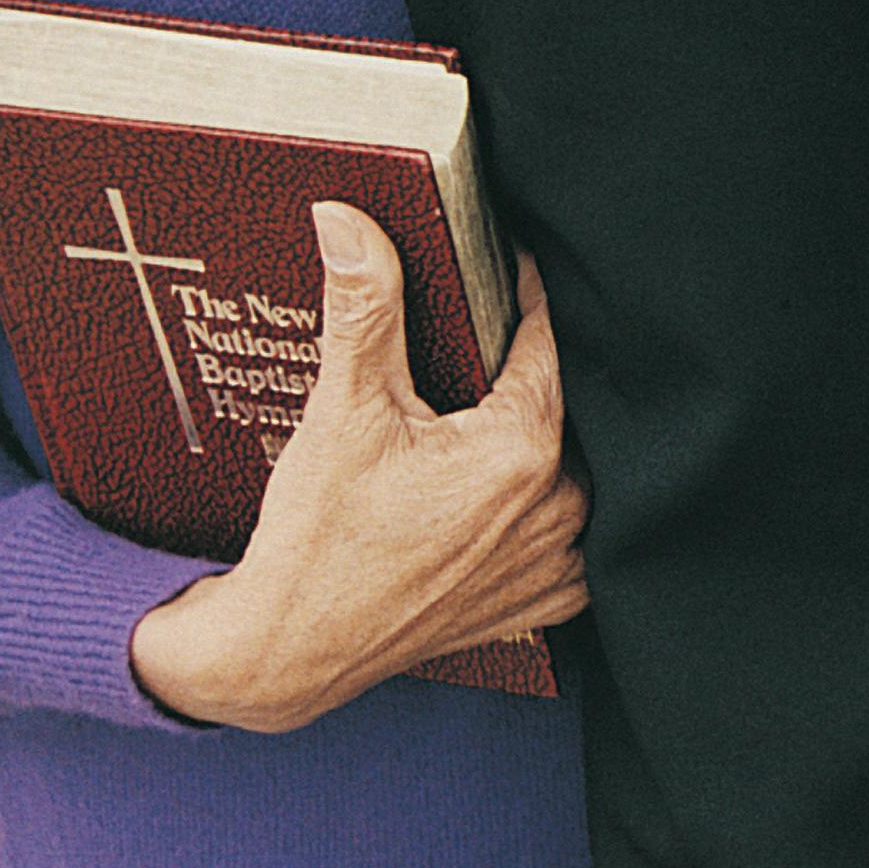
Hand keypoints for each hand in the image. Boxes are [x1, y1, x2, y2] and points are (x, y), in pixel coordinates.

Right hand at [126, 210, 590, 730]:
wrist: (288, 649)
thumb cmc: (315, 536)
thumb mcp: (341, 409)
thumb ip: (362, 306)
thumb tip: (348, 218)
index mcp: (525, 450)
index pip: (549, 340)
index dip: (526, 295)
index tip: (510, 262)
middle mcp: (563, 506)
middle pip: (569, 405)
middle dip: (533, 370)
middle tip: (490, 342)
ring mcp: (560, 560)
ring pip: (580, 467)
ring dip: (547, 438)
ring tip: (488, 413)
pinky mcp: (547, 599)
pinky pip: (578, 533)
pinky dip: (551, 503)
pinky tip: (507, 488)